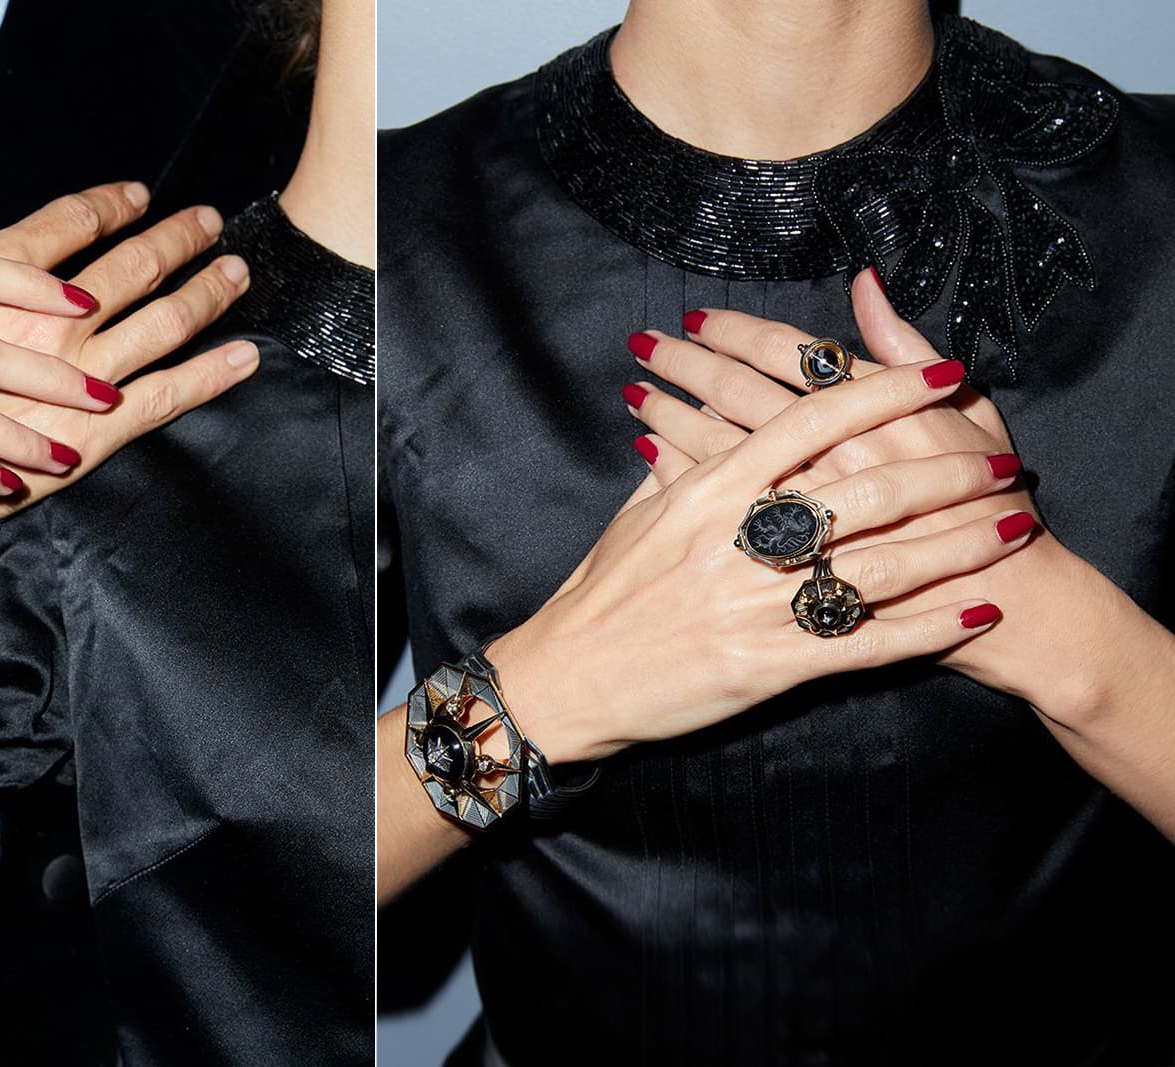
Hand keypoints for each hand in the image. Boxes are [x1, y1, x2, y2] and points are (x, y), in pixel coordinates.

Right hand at [489, 358, 1035, 764]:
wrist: (566, 678)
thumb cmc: (601, 592)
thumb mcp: (638, 514)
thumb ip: (682, 463)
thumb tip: (692, 417)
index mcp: (707, 490)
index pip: (809, 421)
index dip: (883, 392)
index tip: (940, 373)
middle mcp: (739, 540)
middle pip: (865, 488)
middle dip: (947, 470)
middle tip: (1004, 460)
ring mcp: (757, 604)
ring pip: (879, 564)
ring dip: (957, 543)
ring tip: (1013, 524)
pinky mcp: (768, 666)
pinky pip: (864, 643)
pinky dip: (927, 628)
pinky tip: (976, 612)